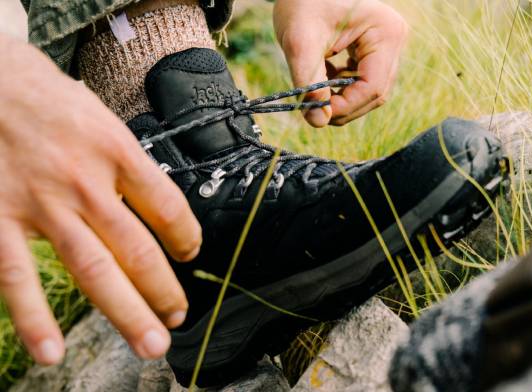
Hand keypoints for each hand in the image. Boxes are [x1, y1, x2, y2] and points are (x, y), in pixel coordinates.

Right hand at [0, 34, 200, 363]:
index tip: (191, 253)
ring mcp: (41, 203)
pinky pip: (17, 277)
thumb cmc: (47, 99)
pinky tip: (51, 351)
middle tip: (178, 319)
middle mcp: (85, 180)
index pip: (168, 207)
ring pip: (94, 269)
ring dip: (127, 312)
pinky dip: (33, 319)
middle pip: (138, 249)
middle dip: (164, 291)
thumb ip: (125, 164)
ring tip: (150, 344)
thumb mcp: (100, 118)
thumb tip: (154, 208)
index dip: (187, 237)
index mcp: (116, 150)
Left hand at [274, 0, 408, 126]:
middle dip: (344, 107)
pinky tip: (322, 78)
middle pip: (375, 93)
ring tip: (315, 89)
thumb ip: (309, 83)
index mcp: (385, 33)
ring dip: (342, 99)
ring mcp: (387, 46)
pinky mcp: (375, 51)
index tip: (317, 112)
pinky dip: (341, 88)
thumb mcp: (299, 43)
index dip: (345, 107)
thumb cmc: (302, 2)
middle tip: (314, 109)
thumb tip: (318, 121)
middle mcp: (394, 40)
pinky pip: (362, 81)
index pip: (373, 87)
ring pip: (369, 91)